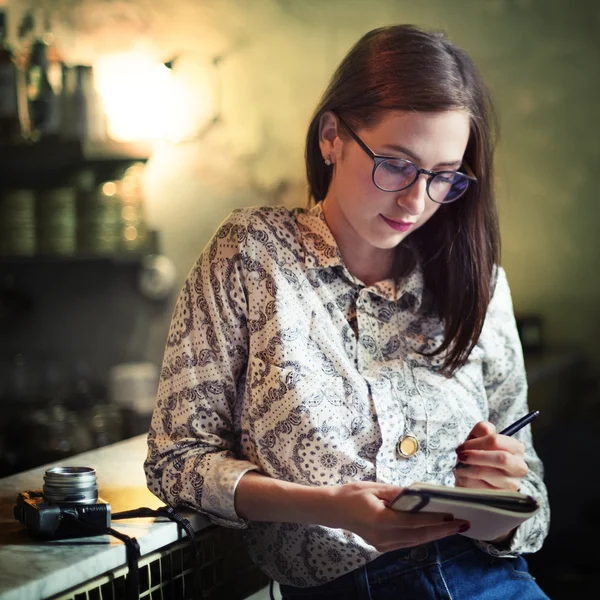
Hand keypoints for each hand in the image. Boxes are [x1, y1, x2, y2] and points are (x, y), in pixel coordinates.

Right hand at [326, 481, 469, 551]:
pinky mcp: (382, 546)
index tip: (452, 516)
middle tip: (462, 524)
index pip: (415, 522)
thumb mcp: (375, 488)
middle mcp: (384, 537)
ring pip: (415, 542)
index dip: (435, 520)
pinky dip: (422, 536)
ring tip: (453, 528)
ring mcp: (383, 544)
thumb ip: (398, 494)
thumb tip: (420, 495)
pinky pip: (407, 542)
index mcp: (381, 521)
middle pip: (419, 536)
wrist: (333, 510)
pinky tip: (433, 531)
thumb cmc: (352, 494)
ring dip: (435, 535)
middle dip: (442, 531)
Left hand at [454, 421, 528, 542]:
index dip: (476, 442)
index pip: (496, 440)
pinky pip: (481, 489)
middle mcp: (519, 467)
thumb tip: (487, 430)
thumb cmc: (477, 455)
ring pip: (487, 473)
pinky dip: (467, 481)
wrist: (475, 479)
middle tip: (460, 456)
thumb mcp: (478, 439)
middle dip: (475, 456)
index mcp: (516, 448)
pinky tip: (464, 478)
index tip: (463, 446)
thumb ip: (482, 429)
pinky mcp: (502, 498)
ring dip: (467, 469)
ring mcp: (513, 484)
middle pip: (501, 458)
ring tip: (460, 468)